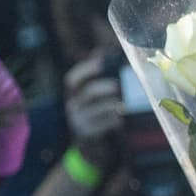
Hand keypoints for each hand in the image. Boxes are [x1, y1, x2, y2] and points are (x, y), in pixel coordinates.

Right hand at [63, 52, 122, 169]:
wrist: (84, 143)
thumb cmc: (91, 112)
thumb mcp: (88, 95)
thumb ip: (94, 76)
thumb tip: (102, 52)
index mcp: (71, 93)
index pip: (73, 79)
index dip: (86, 69)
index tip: (101, 62)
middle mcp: (72, 105)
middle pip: (88, 93)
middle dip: (103, 87)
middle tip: (117, 85)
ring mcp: (78, 121)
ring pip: (97, 110)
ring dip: (112, 105)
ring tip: (124, 103)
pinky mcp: (87, 134)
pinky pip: (103, 125)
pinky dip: (113, 120)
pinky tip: (121, 118)